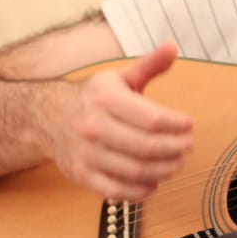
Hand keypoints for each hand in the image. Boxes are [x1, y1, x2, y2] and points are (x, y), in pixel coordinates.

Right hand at [48, 41, 194, 200]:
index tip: (189, 126)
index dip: (177, 125)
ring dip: (164, 170)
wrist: (47, 116)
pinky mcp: (82, 175)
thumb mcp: (119, 77)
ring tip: (177, 163)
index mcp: (106, 99)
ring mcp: (86, 154)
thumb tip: (173, 46)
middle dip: (175, 150)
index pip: (152, 119)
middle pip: (146, 147)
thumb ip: (149, 65)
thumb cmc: (93, 98)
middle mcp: (94, 127)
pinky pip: (117, 190)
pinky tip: (154, 182)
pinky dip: (141, 190)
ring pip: (135, 171)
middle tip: (188, 147)